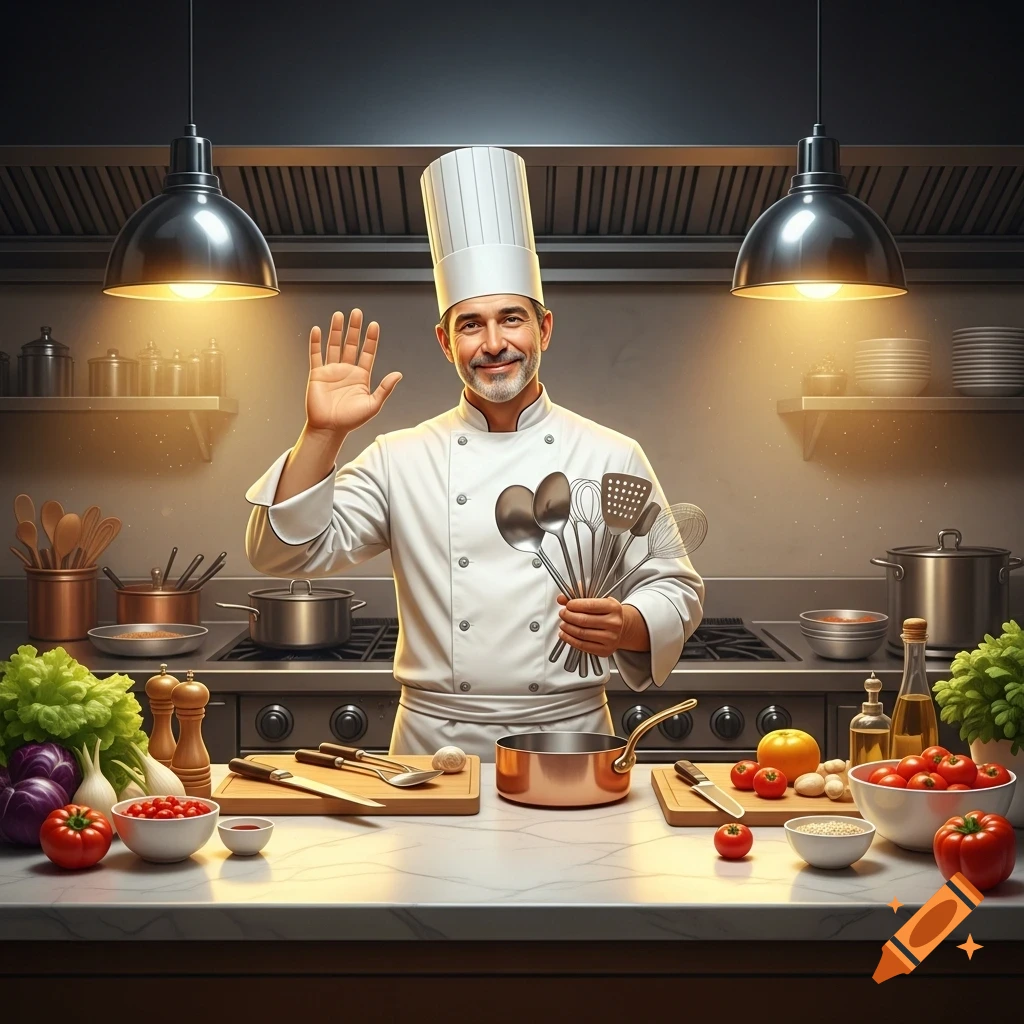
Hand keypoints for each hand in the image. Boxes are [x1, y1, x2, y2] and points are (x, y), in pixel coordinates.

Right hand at [306, 309, 401, 436]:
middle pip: (351, 344)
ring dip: (336, 330)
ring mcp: (332, 371)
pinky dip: (316, 343)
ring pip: (334, 345)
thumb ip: (385, 388)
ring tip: (339, 315)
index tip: (374, 325)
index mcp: (361, 377)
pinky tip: (318, 330)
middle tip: (357, 313)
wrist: (330, 429)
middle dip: (354, 328)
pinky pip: (316, 355)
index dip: (371, 339)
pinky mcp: (317, 374)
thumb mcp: (373, 405)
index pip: (367, 353)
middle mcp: (347, 371)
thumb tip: (398, 374)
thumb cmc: (351, 420)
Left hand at [556, 594, 625, 657]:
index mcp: (613, 607)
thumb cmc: (606, 613)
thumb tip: (561, 599)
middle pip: (584, 620)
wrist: (620, 628)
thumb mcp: (597, 600)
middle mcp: (614, 623)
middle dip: (568, 616)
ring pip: (581, 633)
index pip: (590, 606)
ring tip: (563, 624)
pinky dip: (570, 640)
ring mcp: (610, 638)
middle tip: (563, 613)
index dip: (575, 605)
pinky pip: (582, 645)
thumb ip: (578, 596)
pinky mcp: (605, 650)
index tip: (567, 605)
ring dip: (567, 628)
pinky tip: (565, 634)